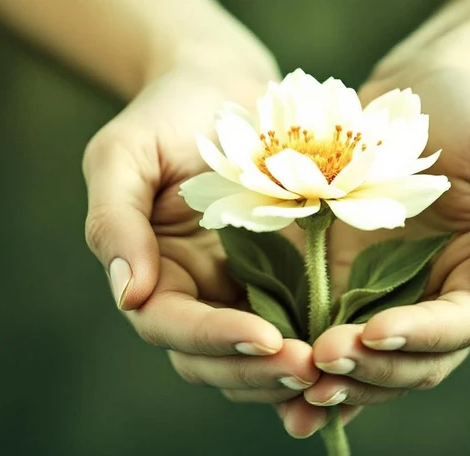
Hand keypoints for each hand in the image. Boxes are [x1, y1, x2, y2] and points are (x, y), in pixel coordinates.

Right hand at [82, 54, 321, 407]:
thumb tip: (128, 296)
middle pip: (213, 361)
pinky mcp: (286, 280)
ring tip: (337, 368)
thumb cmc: (167, 114)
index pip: (172, 326)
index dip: (214, 339)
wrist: (226, 88)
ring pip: (256, 360)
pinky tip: (354, 354)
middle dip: (257, 371)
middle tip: (311, 369)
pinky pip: (299, 328)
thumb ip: (114, 222)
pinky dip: (318, 350)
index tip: (265, 339)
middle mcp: (195, 295)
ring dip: (290, 374)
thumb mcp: (124, 155)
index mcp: (152, 274)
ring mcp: (242, 292)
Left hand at [281, 66, 469, 435]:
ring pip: (365, 361)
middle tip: (321, 360)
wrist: (414, 96)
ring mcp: (382, 296)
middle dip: (368, 369)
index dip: (420, 335)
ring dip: (335, 380)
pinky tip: (276, 383)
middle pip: (409, 360)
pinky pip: (322, 332)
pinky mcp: (338, 282)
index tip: (375, 331)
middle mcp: (432, 301)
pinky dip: (305, 364)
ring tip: (292, 383)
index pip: (458, 327)